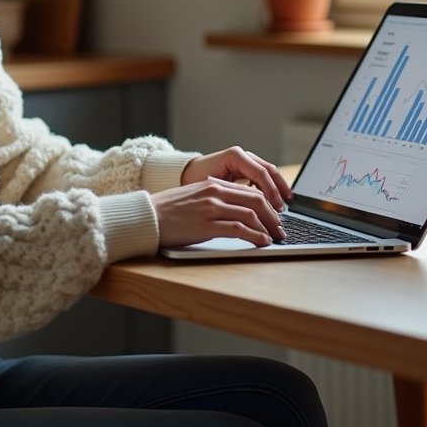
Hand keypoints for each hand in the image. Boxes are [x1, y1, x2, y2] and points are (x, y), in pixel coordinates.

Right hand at [151, 177, 284, 247]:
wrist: (146, 217)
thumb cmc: (166, 211)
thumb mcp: (192, 196)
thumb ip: (212, 197)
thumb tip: (234, 209)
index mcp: (212, 184)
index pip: (250, 191)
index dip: (268, 204)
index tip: (275, 216)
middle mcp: (214, 193)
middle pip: (256, 201)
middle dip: (273, 216)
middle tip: (281, 229)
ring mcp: (211, 209)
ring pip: (251, 214)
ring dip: (268, 228)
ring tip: (274, 238)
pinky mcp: (206, 226)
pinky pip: (239, 229)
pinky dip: (255, 236)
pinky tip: (262, 242)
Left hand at [181, 147, 291, 211]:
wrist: (184, 174)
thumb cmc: (194, 181)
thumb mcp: (214, 188)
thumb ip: (234, 193)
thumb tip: (253, 207)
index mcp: (235, 156)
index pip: (260, 173)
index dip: (271, 191)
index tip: (276, 207)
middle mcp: (242, 155)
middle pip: (269, 170)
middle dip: (279, 189)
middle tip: (284, 207)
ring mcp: (244, 160)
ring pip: (268, 173)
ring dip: (277, 189)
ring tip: (282, 206)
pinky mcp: (244, 168)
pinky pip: (262, 177)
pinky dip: (269, 189)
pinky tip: (272, 202)